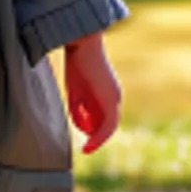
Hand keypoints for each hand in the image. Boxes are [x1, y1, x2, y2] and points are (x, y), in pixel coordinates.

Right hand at [63, 34, 121, 153]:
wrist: (82, 42)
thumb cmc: (76, 61)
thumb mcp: (75, 90)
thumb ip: (79, 109)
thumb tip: (83, 128)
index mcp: (107, 92)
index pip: (104, 117)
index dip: (95, 131)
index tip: (85, 142)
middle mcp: (115, 96)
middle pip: (108, 124)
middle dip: (97, 137)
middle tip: (86, 148)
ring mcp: (115, 98)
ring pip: (110, 126)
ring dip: (98, 138)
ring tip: (87, 148)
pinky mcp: (112, 99)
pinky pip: (108, 125)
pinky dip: (100, 137)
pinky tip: (90, 145)